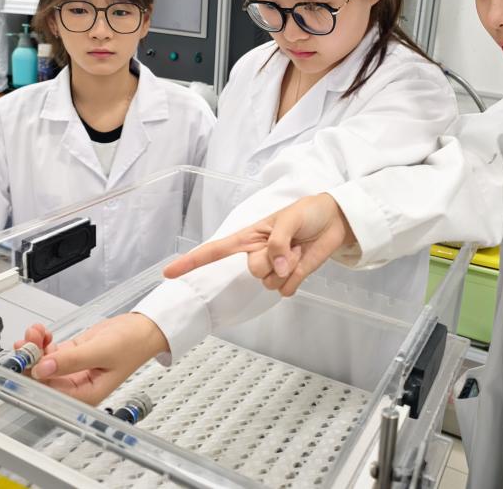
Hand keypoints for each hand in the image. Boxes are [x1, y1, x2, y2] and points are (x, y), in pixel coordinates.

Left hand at [22, 313, 168, 404]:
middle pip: (41, 379)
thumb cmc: (132, 344)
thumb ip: (71, 361)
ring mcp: (71, 371)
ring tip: (36, 331)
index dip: (33, 376)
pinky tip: (42, 332)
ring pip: (41, 364)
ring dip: (34, 347)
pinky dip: (41, 342)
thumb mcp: (101, 351)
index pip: (49, 392)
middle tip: (27, 340)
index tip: (26, 358)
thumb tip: (41, 369)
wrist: (143, 328)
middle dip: (31, 358)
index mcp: (85, 395)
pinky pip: (48, 353)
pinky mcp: (70, 357)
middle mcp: (75, 387)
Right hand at [164, 193, 355, 295]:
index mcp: (248, 237)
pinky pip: (286, 290)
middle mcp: (256, 255)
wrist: (333, 222)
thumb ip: (278, 242)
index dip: (191, 262)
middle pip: (253, 270)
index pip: (215, 251)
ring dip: (289, 267)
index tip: (168, 273)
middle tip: (291, 243)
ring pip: (270, 282)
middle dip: (273, 259)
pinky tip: (304, 262)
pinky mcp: (289, 279)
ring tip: (299, 249)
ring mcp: (272, 269)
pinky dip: (297, 279)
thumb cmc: (306, 213)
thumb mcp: (288, 219)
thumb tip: (277, 267)